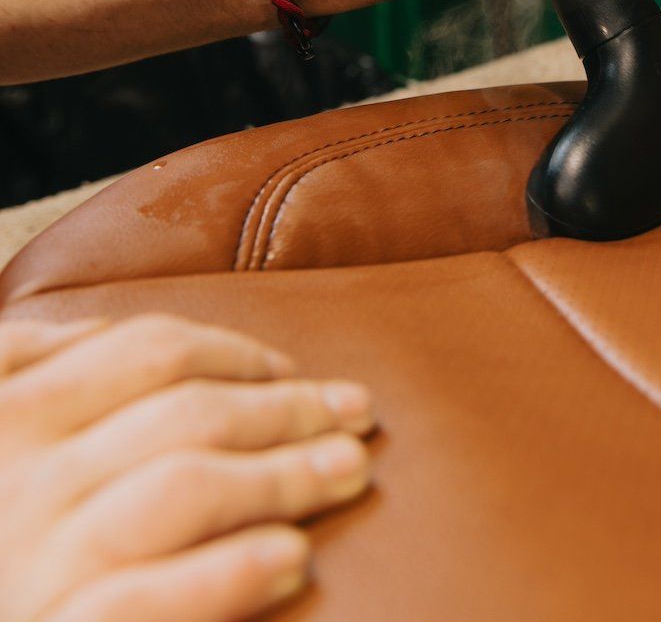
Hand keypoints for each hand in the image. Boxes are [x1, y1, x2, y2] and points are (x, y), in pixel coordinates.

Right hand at [0, 315, 374, 620]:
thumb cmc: (0, 538)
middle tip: (355, 412)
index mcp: (8, 412)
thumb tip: (115, 335)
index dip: (239, 355)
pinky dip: (228, 572)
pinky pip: (146, 600)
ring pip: (184, 489)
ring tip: (349, 469)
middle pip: (187, 415)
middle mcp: (15, 478)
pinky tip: (293, 558)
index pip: (150, 353)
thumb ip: (36, 378)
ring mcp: (32, 562)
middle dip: (285, 408)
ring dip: (283, 474)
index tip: (295, 371)